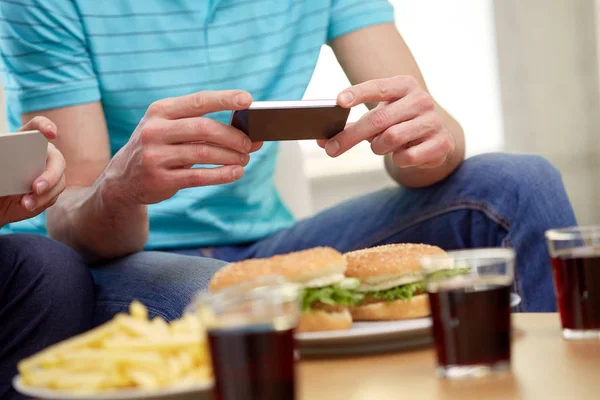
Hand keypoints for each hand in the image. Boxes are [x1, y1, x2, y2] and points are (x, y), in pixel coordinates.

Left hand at [0, 117, 65, 225]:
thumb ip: (2, 158)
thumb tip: (4, 163)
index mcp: (25, 141)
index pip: (38, 126)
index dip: (46, 126)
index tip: (49, 133)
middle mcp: (42, 155)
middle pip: (56, 158)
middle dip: (50, 174)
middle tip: (36, 187)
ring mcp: (50, 173)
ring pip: (58, 181)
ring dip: (45, 194)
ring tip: (27, 203)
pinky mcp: (51, 191)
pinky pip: (52, 196)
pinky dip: (40, 202)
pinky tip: (26, 205)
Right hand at [103, 90, 262, 204]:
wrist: (123, 179)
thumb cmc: (159, 148)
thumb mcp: (171, 130)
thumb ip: (204, 128)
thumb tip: (250, 135)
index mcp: (160, 111)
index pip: (198, 101)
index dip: (225, 99)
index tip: (248, 100)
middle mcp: (155, 130)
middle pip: (204, 129)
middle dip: (233, 136)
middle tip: (250, 143)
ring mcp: (155, 156)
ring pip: (204, 153)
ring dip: (230, 157)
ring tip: (245, 159)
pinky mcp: (159, 179)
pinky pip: (198, 177)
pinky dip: (222, 175)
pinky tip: (236, 173)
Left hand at [320, 76, 454, 168]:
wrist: (434, 138)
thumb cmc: (398, 123)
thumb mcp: (377, 117)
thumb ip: (350, 126)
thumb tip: (321, 141)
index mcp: (404, 85)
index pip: (378, 87)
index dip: (358, 93)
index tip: (339, 101)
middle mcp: (421, 100)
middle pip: (378, 119)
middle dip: (351, 136)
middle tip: (331, 149)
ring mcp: (433, 121)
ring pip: (391, 138)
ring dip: (378, 147)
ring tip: (381, 146)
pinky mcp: (442, 143)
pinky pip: (407, 156)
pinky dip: (397, 159)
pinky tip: (402, 154)